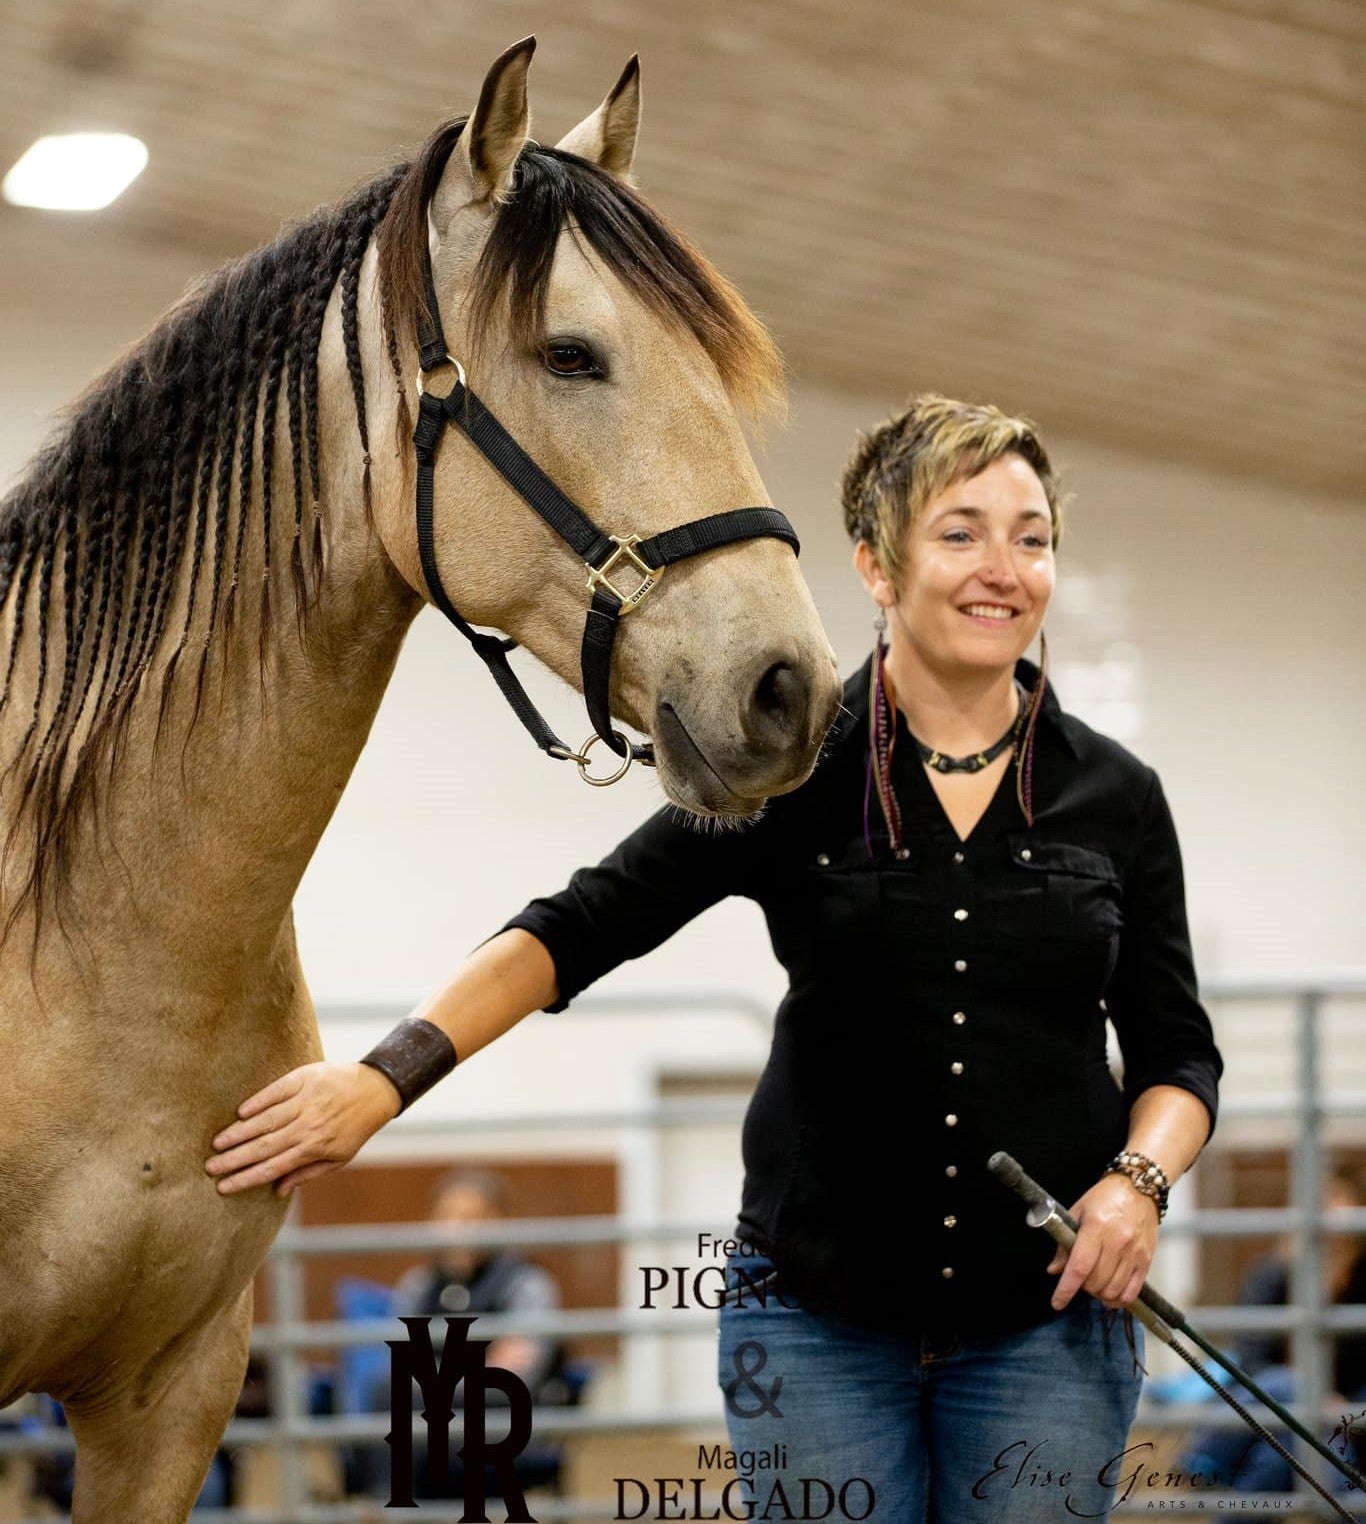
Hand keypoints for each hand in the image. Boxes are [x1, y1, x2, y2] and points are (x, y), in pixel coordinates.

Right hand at [205, 1062, 400, 1196]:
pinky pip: (276, 1092)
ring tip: (218, 1143)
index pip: (273, 1167)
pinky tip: (240, 1113)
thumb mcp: (339, 1157)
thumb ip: (307, 1173)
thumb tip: (278, 1190)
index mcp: (315, 1147)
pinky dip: (258, 1102)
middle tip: (210, 1166)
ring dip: (239, 1132)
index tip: (223, 1187)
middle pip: (264, 1145)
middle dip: (235, 1158)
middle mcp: (308, 1125)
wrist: (376, 1089)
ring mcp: (306, 1100)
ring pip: (266, 1120)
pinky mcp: (304, 1079)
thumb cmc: (355, 1127)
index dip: (246, 1178)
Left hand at [1046, 1173, 1158, 1310]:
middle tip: (1080, 1279)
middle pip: (1096, 1282)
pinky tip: (1111, 1295)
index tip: (1057, 1303)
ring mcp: (1134, 1253)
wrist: (1139, 1188)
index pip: (1079, 1266)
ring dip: (1099, 1294)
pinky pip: (1132, 1292)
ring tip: (1095, 1285)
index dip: (1066, 1288)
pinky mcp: (1146, 1260)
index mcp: (1096, 1227)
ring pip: (1113, 1290)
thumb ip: (1065, 1242)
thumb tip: (1054, 1270)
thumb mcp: (1077, 1211)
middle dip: (1083, 1288)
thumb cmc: (1103, 1198)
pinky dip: (1119, 1300)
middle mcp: (1117, 1242)